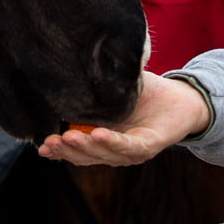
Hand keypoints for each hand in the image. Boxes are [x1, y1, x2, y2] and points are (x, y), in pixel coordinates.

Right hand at [37, 71, 209, 166]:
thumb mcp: (114, 88)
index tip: (41, 145)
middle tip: (48, 142)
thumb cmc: (146, 94)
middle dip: (66, 150)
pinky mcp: (150, 146)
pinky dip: (113, 142)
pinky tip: (98, 134)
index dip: (58, 150)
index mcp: (102, 139)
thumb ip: (94, 85)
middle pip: (86, 156)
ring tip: (67, 137)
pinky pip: (129, 147)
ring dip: (85, 148)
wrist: (183, 97)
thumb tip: (69, 66)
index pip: (76, 149)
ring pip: (104, 154)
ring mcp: (132, 151)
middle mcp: (114, 151)